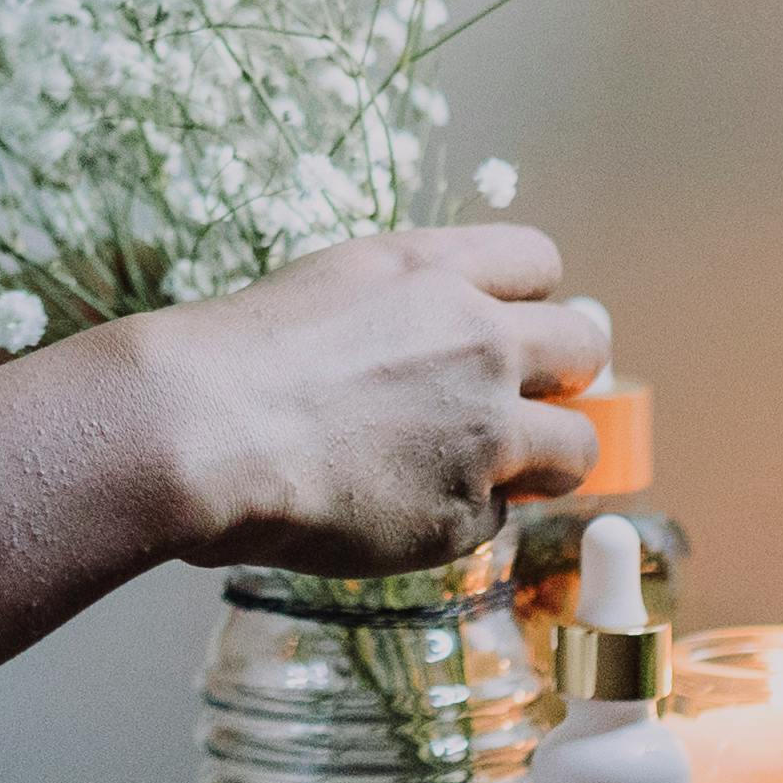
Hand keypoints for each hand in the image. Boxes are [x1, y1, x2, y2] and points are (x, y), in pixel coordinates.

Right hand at [0, 229, 606, 690]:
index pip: (540, 263)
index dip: (530, 300)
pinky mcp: (465, 512)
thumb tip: (426, 342)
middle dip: (562, 377)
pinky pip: (498, 519)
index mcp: (436, 270)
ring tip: (484, 474)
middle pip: (583, 348)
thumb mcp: (328, 289)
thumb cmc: (230, 359)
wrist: (199, 430)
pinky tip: (401, 512)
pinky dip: (463, 519)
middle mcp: (479, 341)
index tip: (510, 327)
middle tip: (520, 404)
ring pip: (576, 448)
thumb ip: (402, 307)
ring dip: (541, 460)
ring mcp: (483, 430)